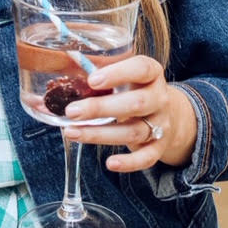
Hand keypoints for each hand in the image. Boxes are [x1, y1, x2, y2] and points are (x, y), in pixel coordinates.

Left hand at [62, 55, 197, 172]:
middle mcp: (160, 98)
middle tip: (72, 111)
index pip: (141, 69)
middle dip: (101, 108)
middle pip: (136, 103)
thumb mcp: (124, 73)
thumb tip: (62, 64)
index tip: (92, 80)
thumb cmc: (134, 88)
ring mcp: (161, 124)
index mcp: (152, 73)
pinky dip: (129, 163)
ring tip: (72, 132)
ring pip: (134, 131)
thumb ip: (100, 69)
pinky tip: (110, 163)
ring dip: (101, 134)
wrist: (166, 112)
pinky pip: (147, 158)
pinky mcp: (159, 147)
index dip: (118, 74)